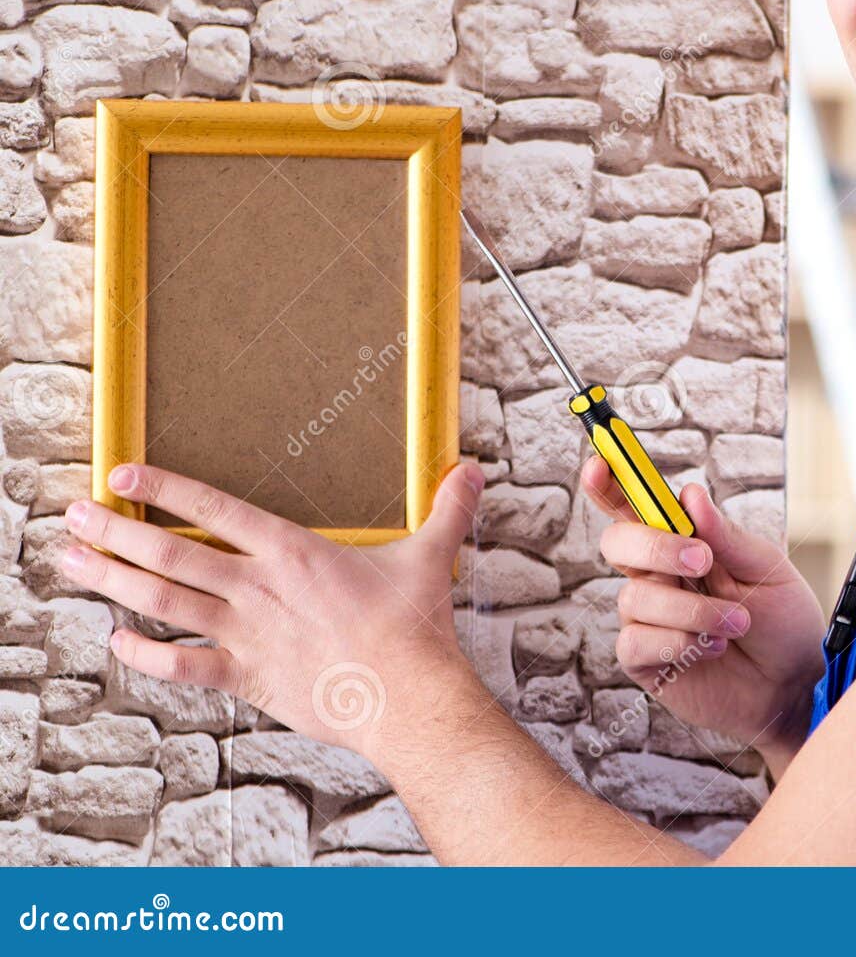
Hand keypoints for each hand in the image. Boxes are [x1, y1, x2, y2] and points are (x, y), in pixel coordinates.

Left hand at [58, 461, 486, 759]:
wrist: (409, 697)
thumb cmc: (415, 629)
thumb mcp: (430, 556)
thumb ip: (446, 509)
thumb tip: (471, 471)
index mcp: (295, 552)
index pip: (217, 510)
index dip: (166, 489)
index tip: (124, 474)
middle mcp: (260, 589)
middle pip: (171, 555)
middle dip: (114, 532)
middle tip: (72, 515)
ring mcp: (248, 635)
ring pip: (163, 602)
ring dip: (112, 581)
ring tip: (70, 563)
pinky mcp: (248, 678)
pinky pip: (182, 666)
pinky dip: (144, 654)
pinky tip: (116, 641)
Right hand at [581, 455, 824, 772]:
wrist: (795, 687)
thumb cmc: (784, 623)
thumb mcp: (767, 570)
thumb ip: (726, 536)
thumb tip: (689, 493)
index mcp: (684, 542)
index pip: (635, 504)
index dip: (611, 480)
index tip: (601, 461)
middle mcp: (658, 574)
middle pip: (618, 541)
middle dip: (656, 545)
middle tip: (703, 561)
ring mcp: (648, 617)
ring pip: (636, 596)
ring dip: (693, 610)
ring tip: (736, 624)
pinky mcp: (644, 659)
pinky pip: (635, 640)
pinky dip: (677, 642)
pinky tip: (709, 649)